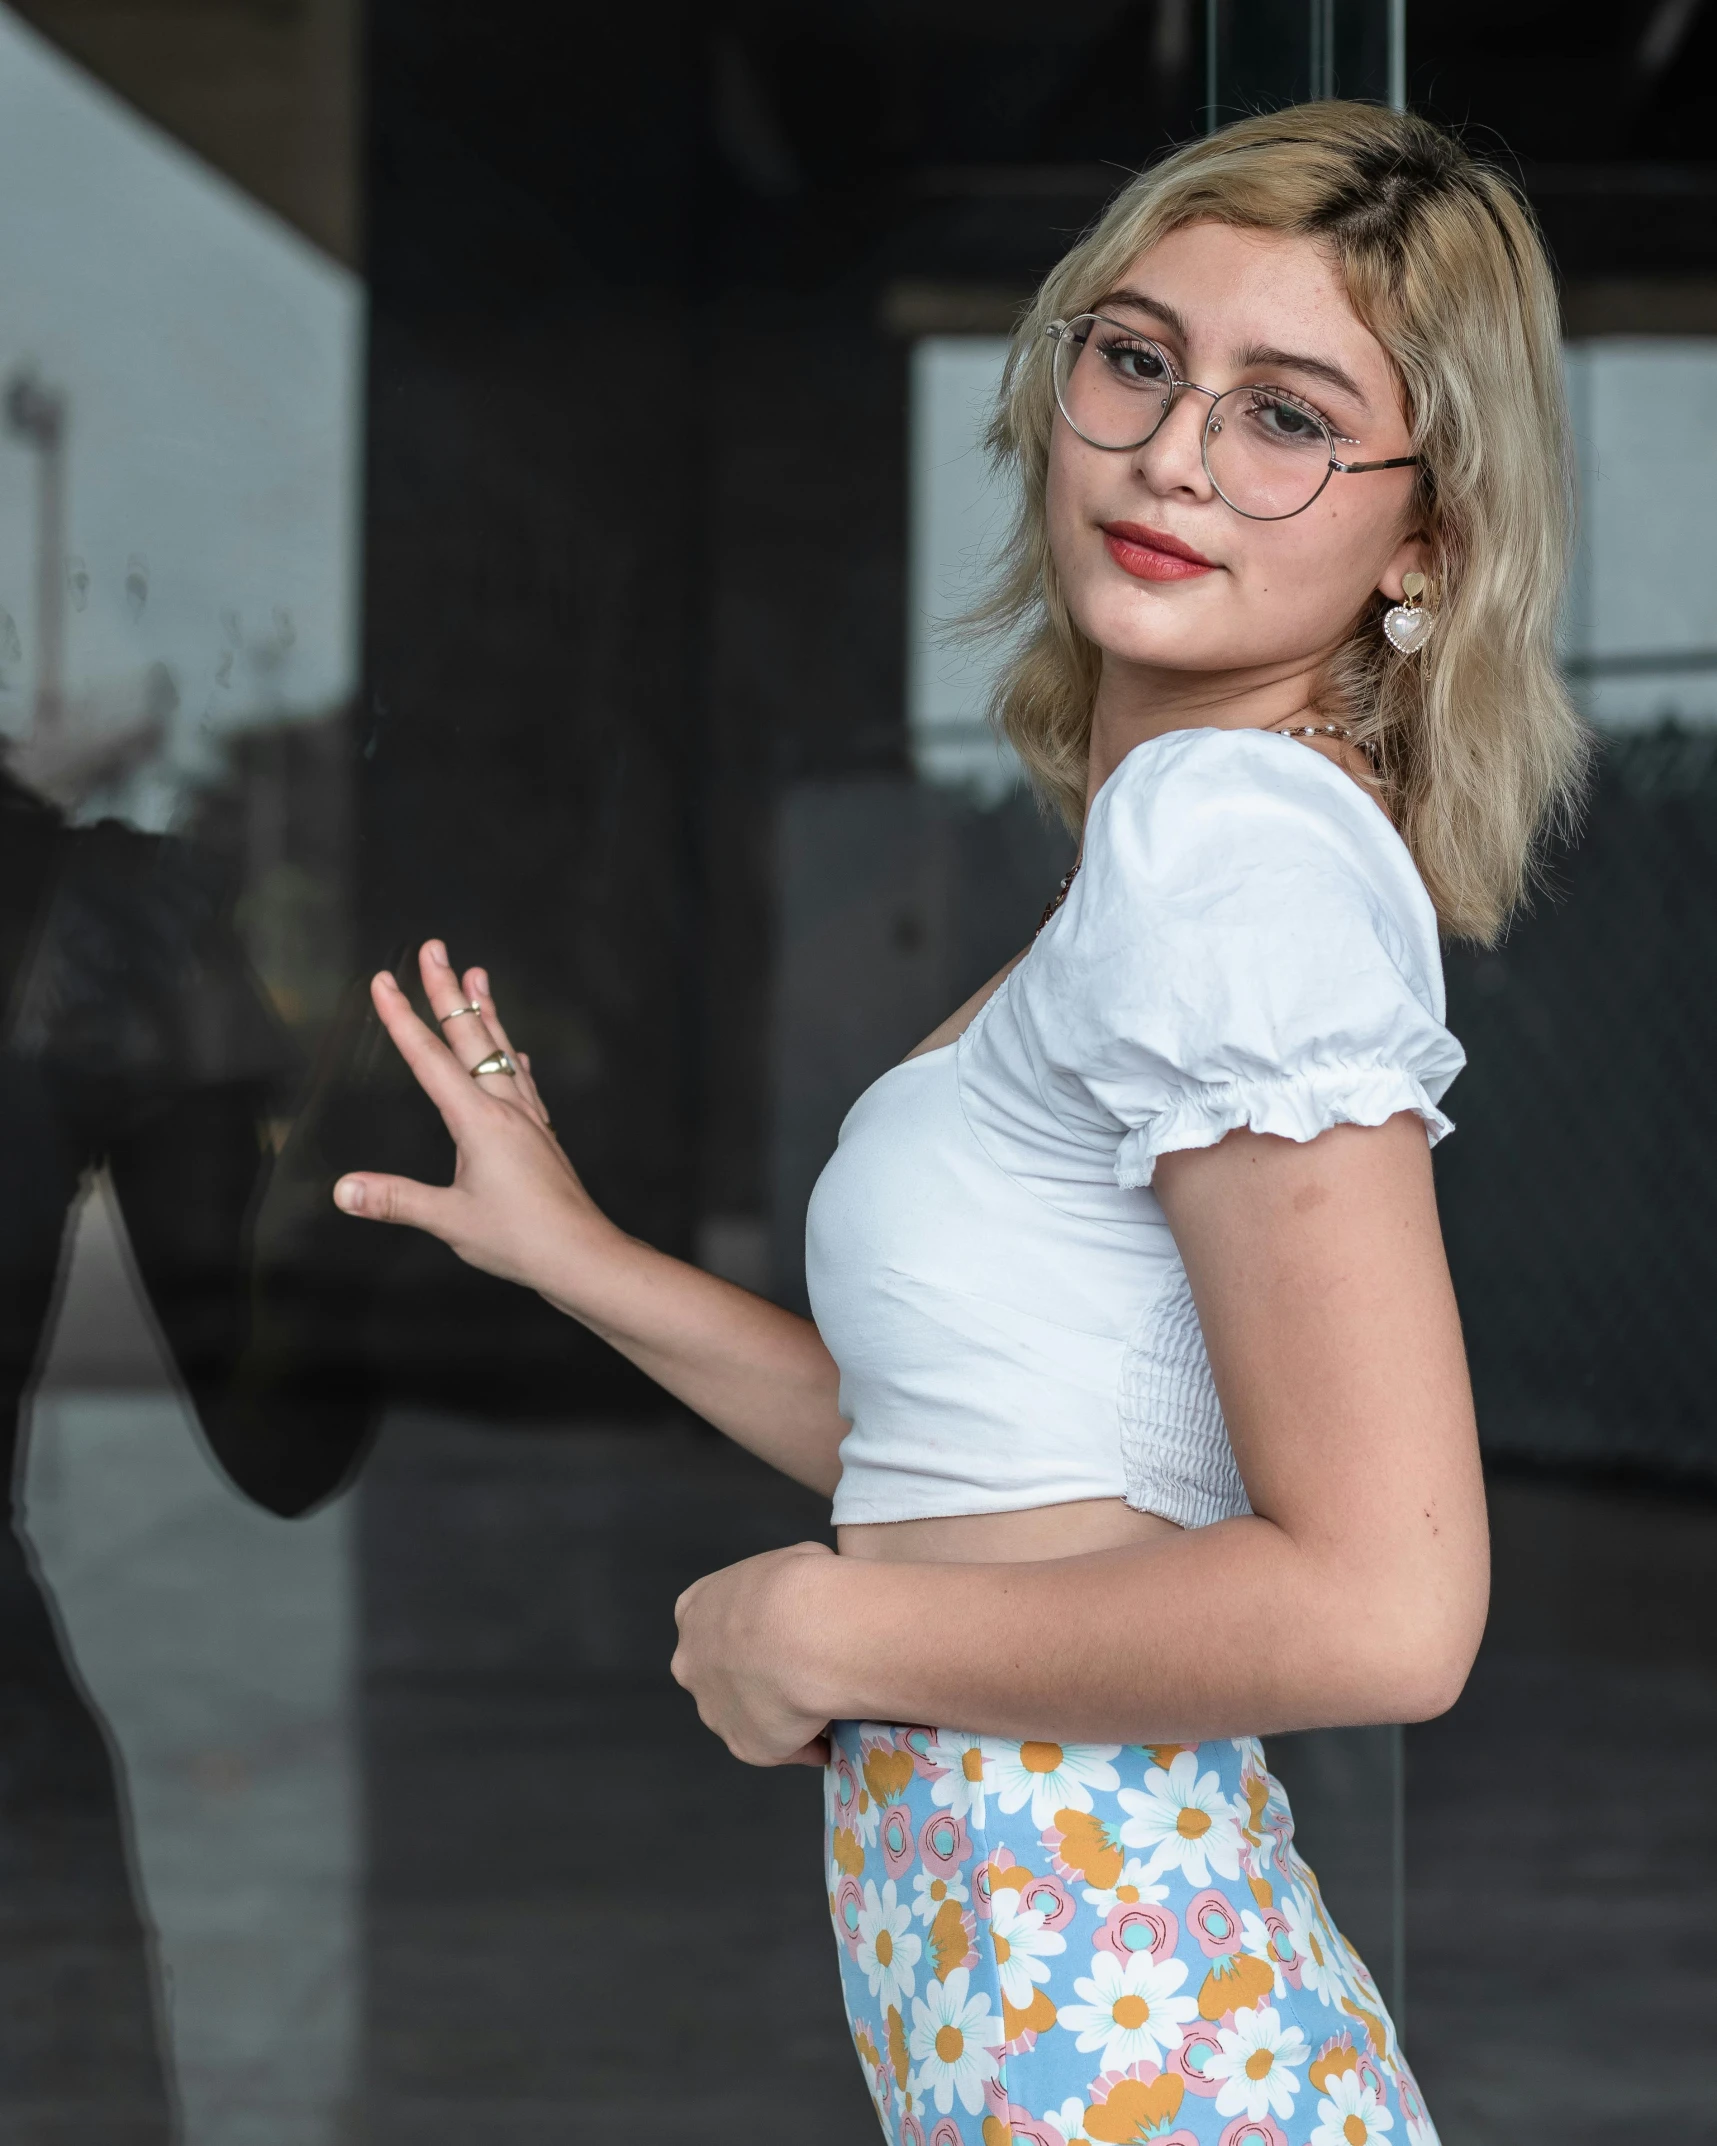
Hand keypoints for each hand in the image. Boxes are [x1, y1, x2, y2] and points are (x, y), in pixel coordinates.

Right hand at [332, 941, 617, 1299]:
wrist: (583, 1255)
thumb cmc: (520, 1239)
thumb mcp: (449, 1220)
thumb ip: (395, 1201)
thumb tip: (343, 1190)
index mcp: (479, 1121)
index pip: (430, 1059)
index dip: (402, 1019)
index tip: (383, 981)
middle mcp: (506, 1108)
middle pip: (470, 1037)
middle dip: (447, 990)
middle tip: (435, 947)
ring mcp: (528, 1119)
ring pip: (502, 1051)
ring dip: (485, 1011)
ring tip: (478, 975)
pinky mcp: (541, 1136)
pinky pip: (523, 1082)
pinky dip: (511, 1057)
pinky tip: (515, 1053)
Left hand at [672, 1541, 838, 1767]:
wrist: (805, 1634)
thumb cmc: (801, 1585)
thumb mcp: (794, 1559)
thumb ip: (786, 1586)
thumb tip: (812, 1595)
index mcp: (696, 1608)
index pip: (713, 1622)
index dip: (748, 1627)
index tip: (780, 1632)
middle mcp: (692, 1661)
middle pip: (720, 1673)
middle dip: (754, 1674)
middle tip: (802, 1669)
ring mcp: (713, 1708)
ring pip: (748, 1713)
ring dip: (778, 1711)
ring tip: (824, 1702)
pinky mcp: (744, 1745)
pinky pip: (780, 1748)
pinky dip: (804, 1744)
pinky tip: (831, 1735)